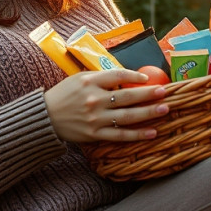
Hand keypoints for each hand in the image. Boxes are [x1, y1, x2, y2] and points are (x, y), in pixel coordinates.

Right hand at [44, 69, 168, 142]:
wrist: (45, 117)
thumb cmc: (64, 95)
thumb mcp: (79, 79)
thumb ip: (101, 77)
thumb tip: (127, 76)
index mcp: (90, 82)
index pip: (117, 75)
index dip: (134, 76)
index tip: (147, 78)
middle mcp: (94, 99)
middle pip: (127, 96)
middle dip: (148, 94)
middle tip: (164, 92)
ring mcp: (95, 118)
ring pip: (127, 116)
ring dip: (148, 113)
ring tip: (164, 109)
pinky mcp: (95, 134)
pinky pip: (120, 135)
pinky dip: (137, 135)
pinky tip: (152, 132)